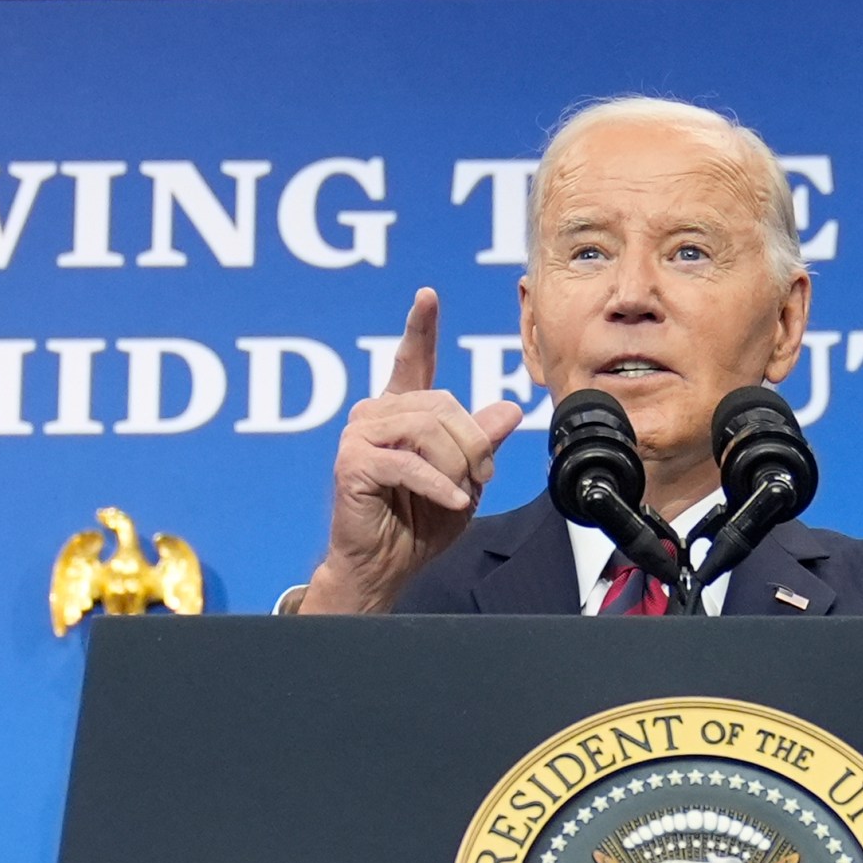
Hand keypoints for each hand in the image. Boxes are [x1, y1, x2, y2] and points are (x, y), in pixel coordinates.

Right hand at [299, 288, 524, 613]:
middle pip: (443, 404)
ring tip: (459, 492)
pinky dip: (440, 485)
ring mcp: (359, 436)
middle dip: (472, 445)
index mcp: (401, 412)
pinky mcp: (353, 462)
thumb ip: (482, 442)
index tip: (427, 296)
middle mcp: (375, 414)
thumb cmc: (419, 522)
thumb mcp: (465, 478)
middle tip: (479, 479)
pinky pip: (411, 463)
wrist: (384, 567)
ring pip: (429, 430)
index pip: (412, 360)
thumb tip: (509, 408)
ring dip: (456, 466)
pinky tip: (453, 501)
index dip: (420, 328)